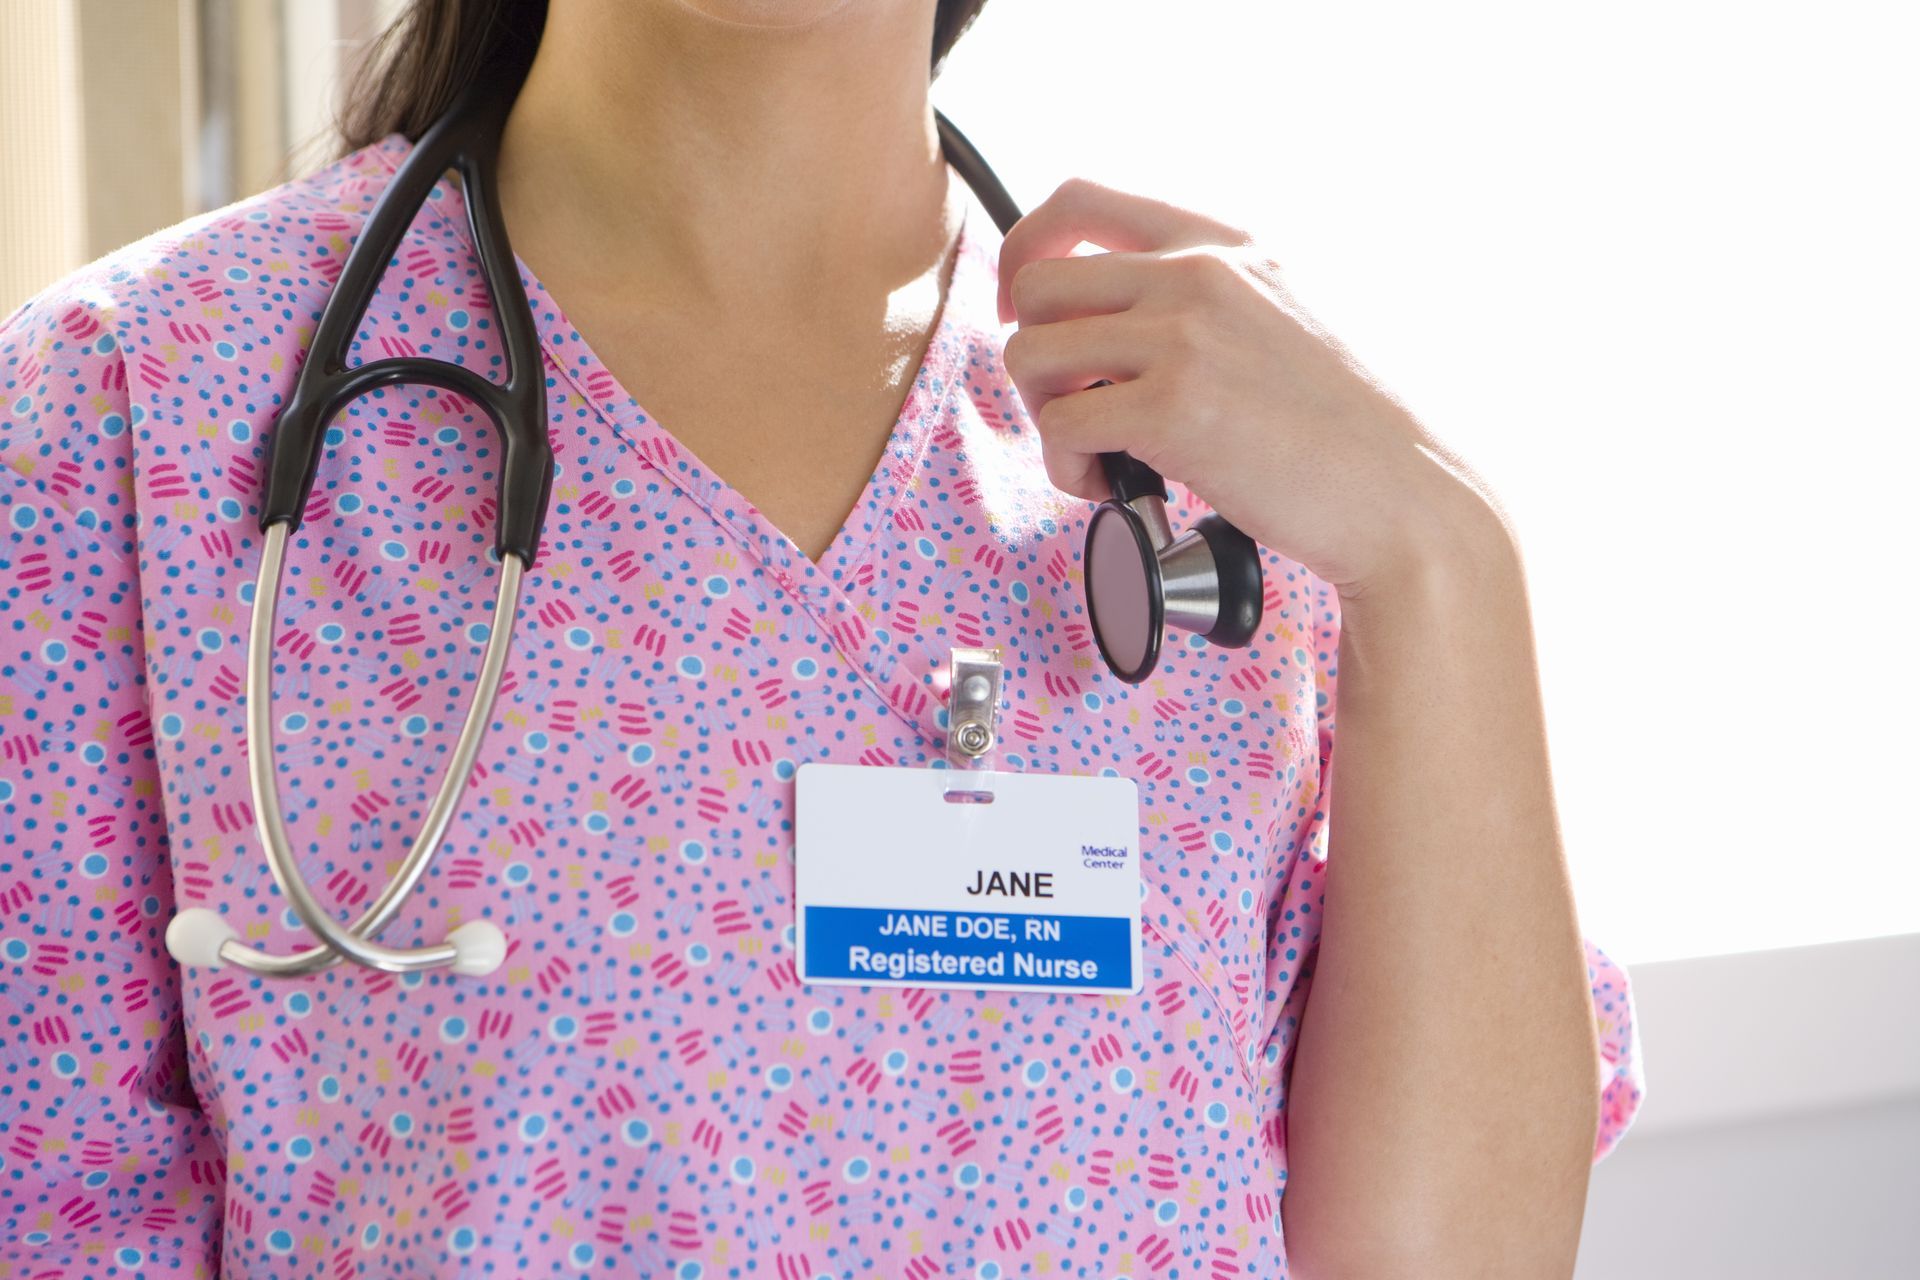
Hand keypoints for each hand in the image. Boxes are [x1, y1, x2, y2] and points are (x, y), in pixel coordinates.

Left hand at [997, 178, 1511, 598]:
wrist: (1400, 493)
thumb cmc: (1339, 428)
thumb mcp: (1276, 314)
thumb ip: (1200, 298)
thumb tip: (1104, 320)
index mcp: (1222, 243)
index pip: (1078, 201)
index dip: (1027, 252)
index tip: (1028, 309)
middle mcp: (1198, 274)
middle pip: (1037, 287)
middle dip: (1035, 357)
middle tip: (1072, 408)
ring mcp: (1183, 337)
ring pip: (1031, 355)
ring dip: (1046, 416)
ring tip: (1096, 457)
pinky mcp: (1172, 409)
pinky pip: (1061, 425)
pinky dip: (1070, 468)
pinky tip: (1115, 487)